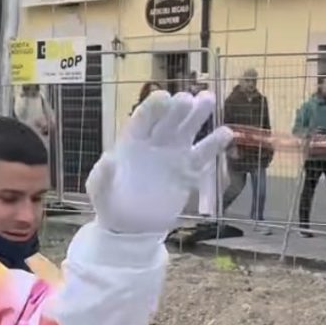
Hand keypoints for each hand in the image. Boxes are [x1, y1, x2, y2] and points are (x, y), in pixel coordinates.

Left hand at [87, 91, 232, 235]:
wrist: (130, 226)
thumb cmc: (109, 202)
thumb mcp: (99, 191)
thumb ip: (103, 176)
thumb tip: (108, 159)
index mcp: (132, 141)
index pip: (144, 118)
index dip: (154, 106)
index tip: (164, 98)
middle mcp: (155, 143)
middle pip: (169, 118)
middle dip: (178, 106)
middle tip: (189, 99)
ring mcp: (173, 156)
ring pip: (189, 131)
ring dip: (199, 115)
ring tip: (209, 99)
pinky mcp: (187, 173)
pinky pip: (203, 157)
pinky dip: (214, 145)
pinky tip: (226, 133)